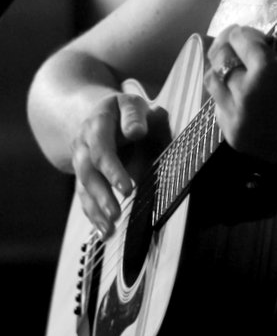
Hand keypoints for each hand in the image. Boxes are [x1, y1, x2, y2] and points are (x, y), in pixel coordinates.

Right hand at [71, 92, 166, 237]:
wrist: (99, 114)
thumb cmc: (125, 112)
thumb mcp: (132, 104)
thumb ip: (135, 116)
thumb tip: (137, 131)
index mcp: (97, 124)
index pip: (101, 149)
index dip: (112, 169)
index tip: (127, 188)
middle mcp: (83, 145)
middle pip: (88, 172)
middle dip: (101, 194)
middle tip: (115, 213)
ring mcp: (80, 161)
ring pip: (83, 188)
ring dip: (96, 210)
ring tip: (110, 229)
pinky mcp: (84, 177)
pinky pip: (85, 197)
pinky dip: (94, 215)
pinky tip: (105, 232)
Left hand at [207, 25, 276, 177]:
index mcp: (265, 72)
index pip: (239, 39)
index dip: (244, 31)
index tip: (249, 31)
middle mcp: (244, 94)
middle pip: (220, 57)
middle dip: (227, 45)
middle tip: (234, 41)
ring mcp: (237, 119)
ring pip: (212, 83)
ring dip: (222, 70)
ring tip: (233, 65)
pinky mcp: (235, 137)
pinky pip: (218, 108)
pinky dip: (227, 97)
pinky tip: (240, 93)